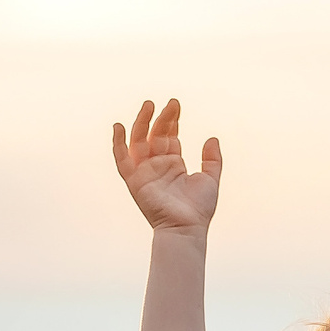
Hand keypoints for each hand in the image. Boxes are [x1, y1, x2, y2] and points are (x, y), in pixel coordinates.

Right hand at [111, 98, 220, 233]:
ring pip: (139, 141)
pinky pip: (122, 160)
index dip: (172, 120)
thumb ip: (212, 159)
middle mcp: (158, 165)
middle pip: (155, 134)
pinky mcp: (134, 181)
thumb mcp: (211, 178)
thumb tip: (212, 138)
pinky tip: (118, 127)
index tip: (175, 105)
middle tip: (169, 102)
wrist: (187, 228)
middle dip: (161, 117)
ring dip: (141, 123)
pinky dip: (118, 144)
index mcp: (174, 164)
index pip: (170, 136)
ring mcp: (145, 172)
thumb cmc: (199, 209)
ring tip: (149, 105)